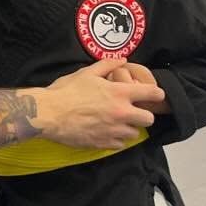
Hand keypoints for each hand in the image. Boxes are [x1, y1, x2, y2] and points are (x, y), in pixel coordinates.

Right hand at [36, 59, 162, 149]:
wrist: (49, 114)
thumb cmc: (67, 91)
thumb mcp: (87, 73)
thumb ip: (107, 65)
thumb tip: (122, 60)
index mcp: (120, 93)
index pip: (152, 93)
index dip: (156, 93)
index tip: (154, 95)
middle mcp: (122, 113)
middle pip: (149, 119)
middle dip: (143, 115)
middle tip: (132, 112)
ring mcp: (114, 130)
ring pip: (135, 134)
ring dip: (129, 128)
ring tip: (118, 123)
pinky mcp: (104, 143)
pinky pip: (120, 145)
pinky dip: (116, 139)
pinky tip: (107, 132)